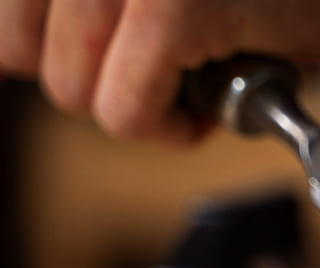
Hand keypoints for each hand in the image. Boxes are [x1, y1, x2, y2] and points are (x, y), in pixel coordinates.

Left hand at [0, 0, 319, 143]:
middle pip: (22, 52)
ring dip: (143, 106)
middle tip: (176, 67)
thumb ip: (93, 9)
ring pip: (73, 90)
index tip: (128, 52)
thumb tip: (25, 58)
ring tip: (209, 75)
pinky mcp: (178, 4)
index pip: (9, 19)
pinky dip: (173, 129)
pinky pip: (127, 112)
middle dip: (97, 81)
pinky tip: (223, 102)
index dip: (56, 50)